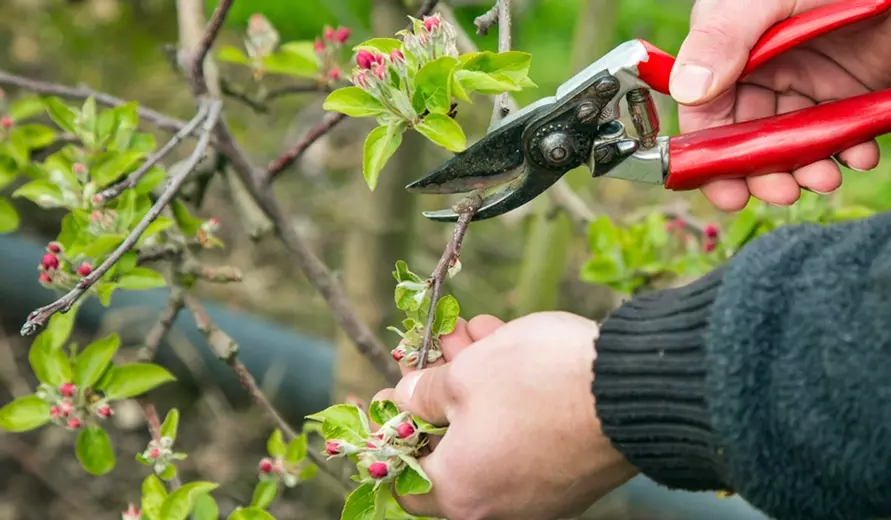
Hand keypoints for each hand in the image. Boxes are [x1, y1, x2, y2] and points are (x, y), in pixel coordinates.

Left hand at [372, 311, 637, 519]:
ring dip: (478, 383)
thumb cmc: (535, 383)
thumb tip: (406, 398)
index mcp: (459, 492)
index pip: (405, 476)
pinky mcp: (572, 477)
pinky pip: (526, 438)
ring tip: (478, 332)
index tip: (397, 390)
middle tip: (445, 343)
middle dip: (443, 387)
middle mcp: (497, 507)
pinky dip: (513, 399)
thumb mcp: (464, 375)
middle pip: (451, 445)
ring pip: (490, 434)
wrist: (634, 391)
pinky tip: (512, 348)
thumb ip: (423, 391)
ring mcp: (539, 495)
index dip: (395, 428)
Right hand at [672, 0, 890, 210]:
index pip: (705, 113)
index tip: (729, 190)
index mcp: (728, 47)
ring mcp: (803, 79)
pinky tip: (859, 153)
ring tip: (826, 178)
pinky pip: (837, 131)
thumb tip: (687, 91)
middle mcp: (760, 68)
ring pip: (790, 142)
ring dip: (806, 169)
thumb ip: (723, 37)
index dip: (711, 157)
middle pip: (746, 138)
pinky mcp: (843, 87)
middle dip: (764, 173)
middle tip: (785, 192)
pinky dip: (847, 150)